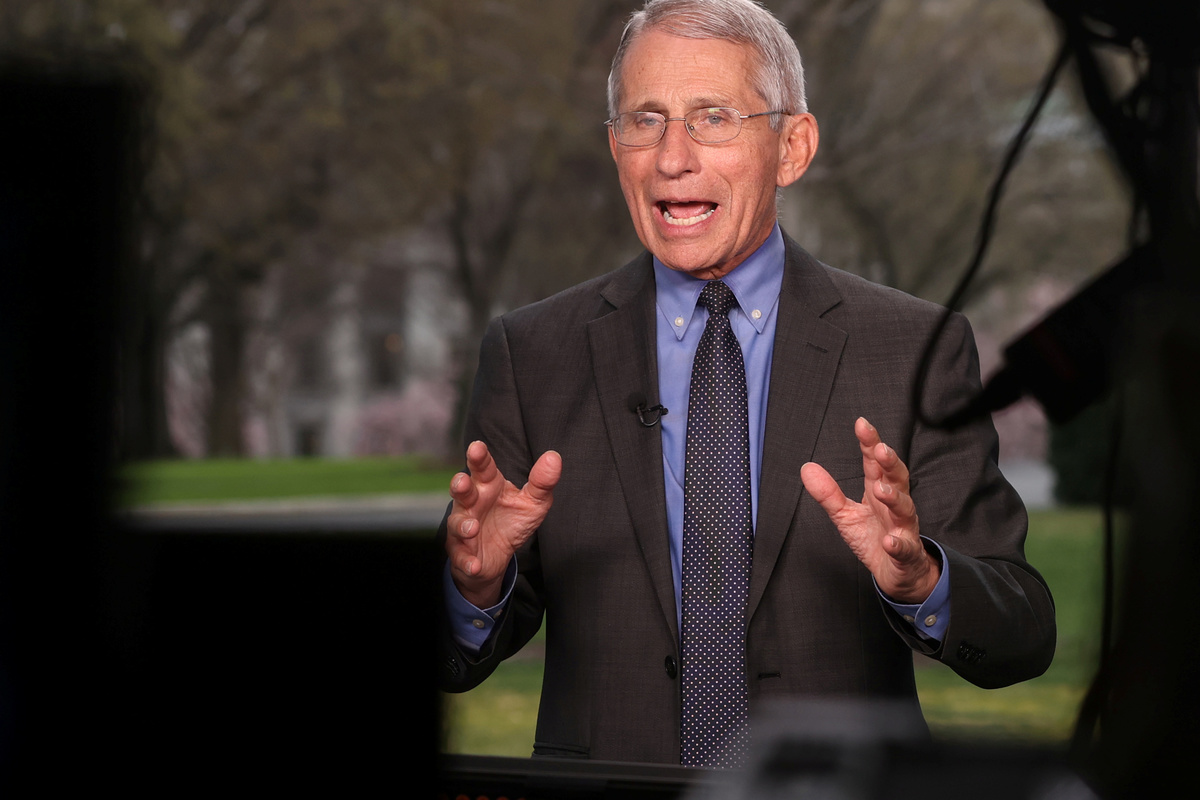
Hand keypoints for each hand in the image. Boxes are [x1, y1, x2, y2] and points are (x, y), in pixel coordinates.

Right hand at [445, 440, 561, 607]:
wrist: (498, 557)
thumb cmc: (512, 521)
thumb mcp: (533, 502)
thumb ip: (542, 482)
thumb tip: (554, 458)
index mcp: (489, 486)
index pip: (483, 468)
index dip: (479, 457)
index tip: (477, 447)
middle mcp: (472, 503)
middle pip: (462, 491)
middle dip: (460, 486)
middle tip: (463, 481)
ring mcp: (463, 528)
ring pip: (457, 523)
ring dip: (463, 525)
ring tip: (473, 528)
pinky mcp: (463, 553)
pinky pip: (461, 557)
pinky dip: (467, 562)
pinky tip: (474, 564)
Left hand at [800, 417, 938, 603]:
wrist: (899, 573)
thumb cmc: (875, 538)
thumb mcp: (845, 515)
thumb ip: (828, 493)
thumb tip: (806, 468)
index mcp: (879, 492)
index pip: (875, 464)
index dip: (870, 444)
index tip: (862, 424)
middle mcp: (894, 506)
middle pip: (897, 479)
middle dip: (890, 463)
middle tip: (880, 449)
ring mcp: (903, 528)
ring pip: (905, 510)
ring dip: (895, 498)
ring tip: (881, 490)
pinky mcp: (906, 553)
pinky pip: (905, 548)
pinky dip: (899, 544)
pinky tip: (890, 541)